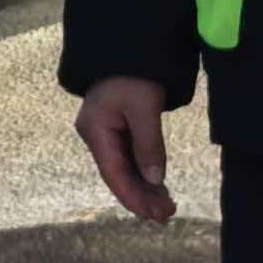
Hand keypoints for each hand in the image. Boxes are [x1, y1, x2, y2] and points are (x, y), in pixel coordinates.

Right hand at [76, 75, 177, 223]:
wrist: (130, 46)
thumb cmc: (135, 73)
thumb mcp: (144, 107)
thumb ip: (149, 145)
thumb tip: (155, 180)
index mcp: (96, 130)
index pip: (113, 172)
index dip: (131, 196)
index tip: (150, 214)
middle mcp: (96, 135)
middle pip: (119, 174)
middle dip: (141, 196)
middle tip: (166, 216)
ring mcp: (106, 132)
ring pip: (126, 168)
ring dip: (146, 188)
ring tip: (167, 207)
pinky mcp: (118, 128)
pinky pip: (131, 157)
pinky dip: (146, 172)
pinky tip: (159, 188)